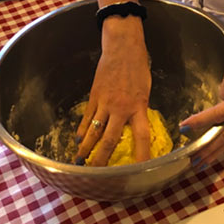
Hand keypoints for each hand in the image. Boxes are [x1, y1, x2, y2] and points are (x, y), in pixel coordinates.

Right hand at [75, 17, 151, 165]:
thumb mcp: (145, 90)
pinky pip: (87, 118)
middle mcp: (120, 108)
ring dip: (86, 149)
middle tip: (96, 175)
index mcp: (138, 107)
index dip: (142, 156)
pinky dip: (82, 130)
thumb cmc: (138, 67)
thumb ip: (138, 108)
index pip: (141, 137)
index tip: (140, 171)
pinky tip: (79, 140)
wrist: (122, 47)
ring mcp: (105, 103)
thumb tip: (132, 124)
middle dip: (101, 160)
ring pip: (93, 132)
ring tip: (80, 162)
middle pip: (109, 140)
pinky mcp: (94, 96)